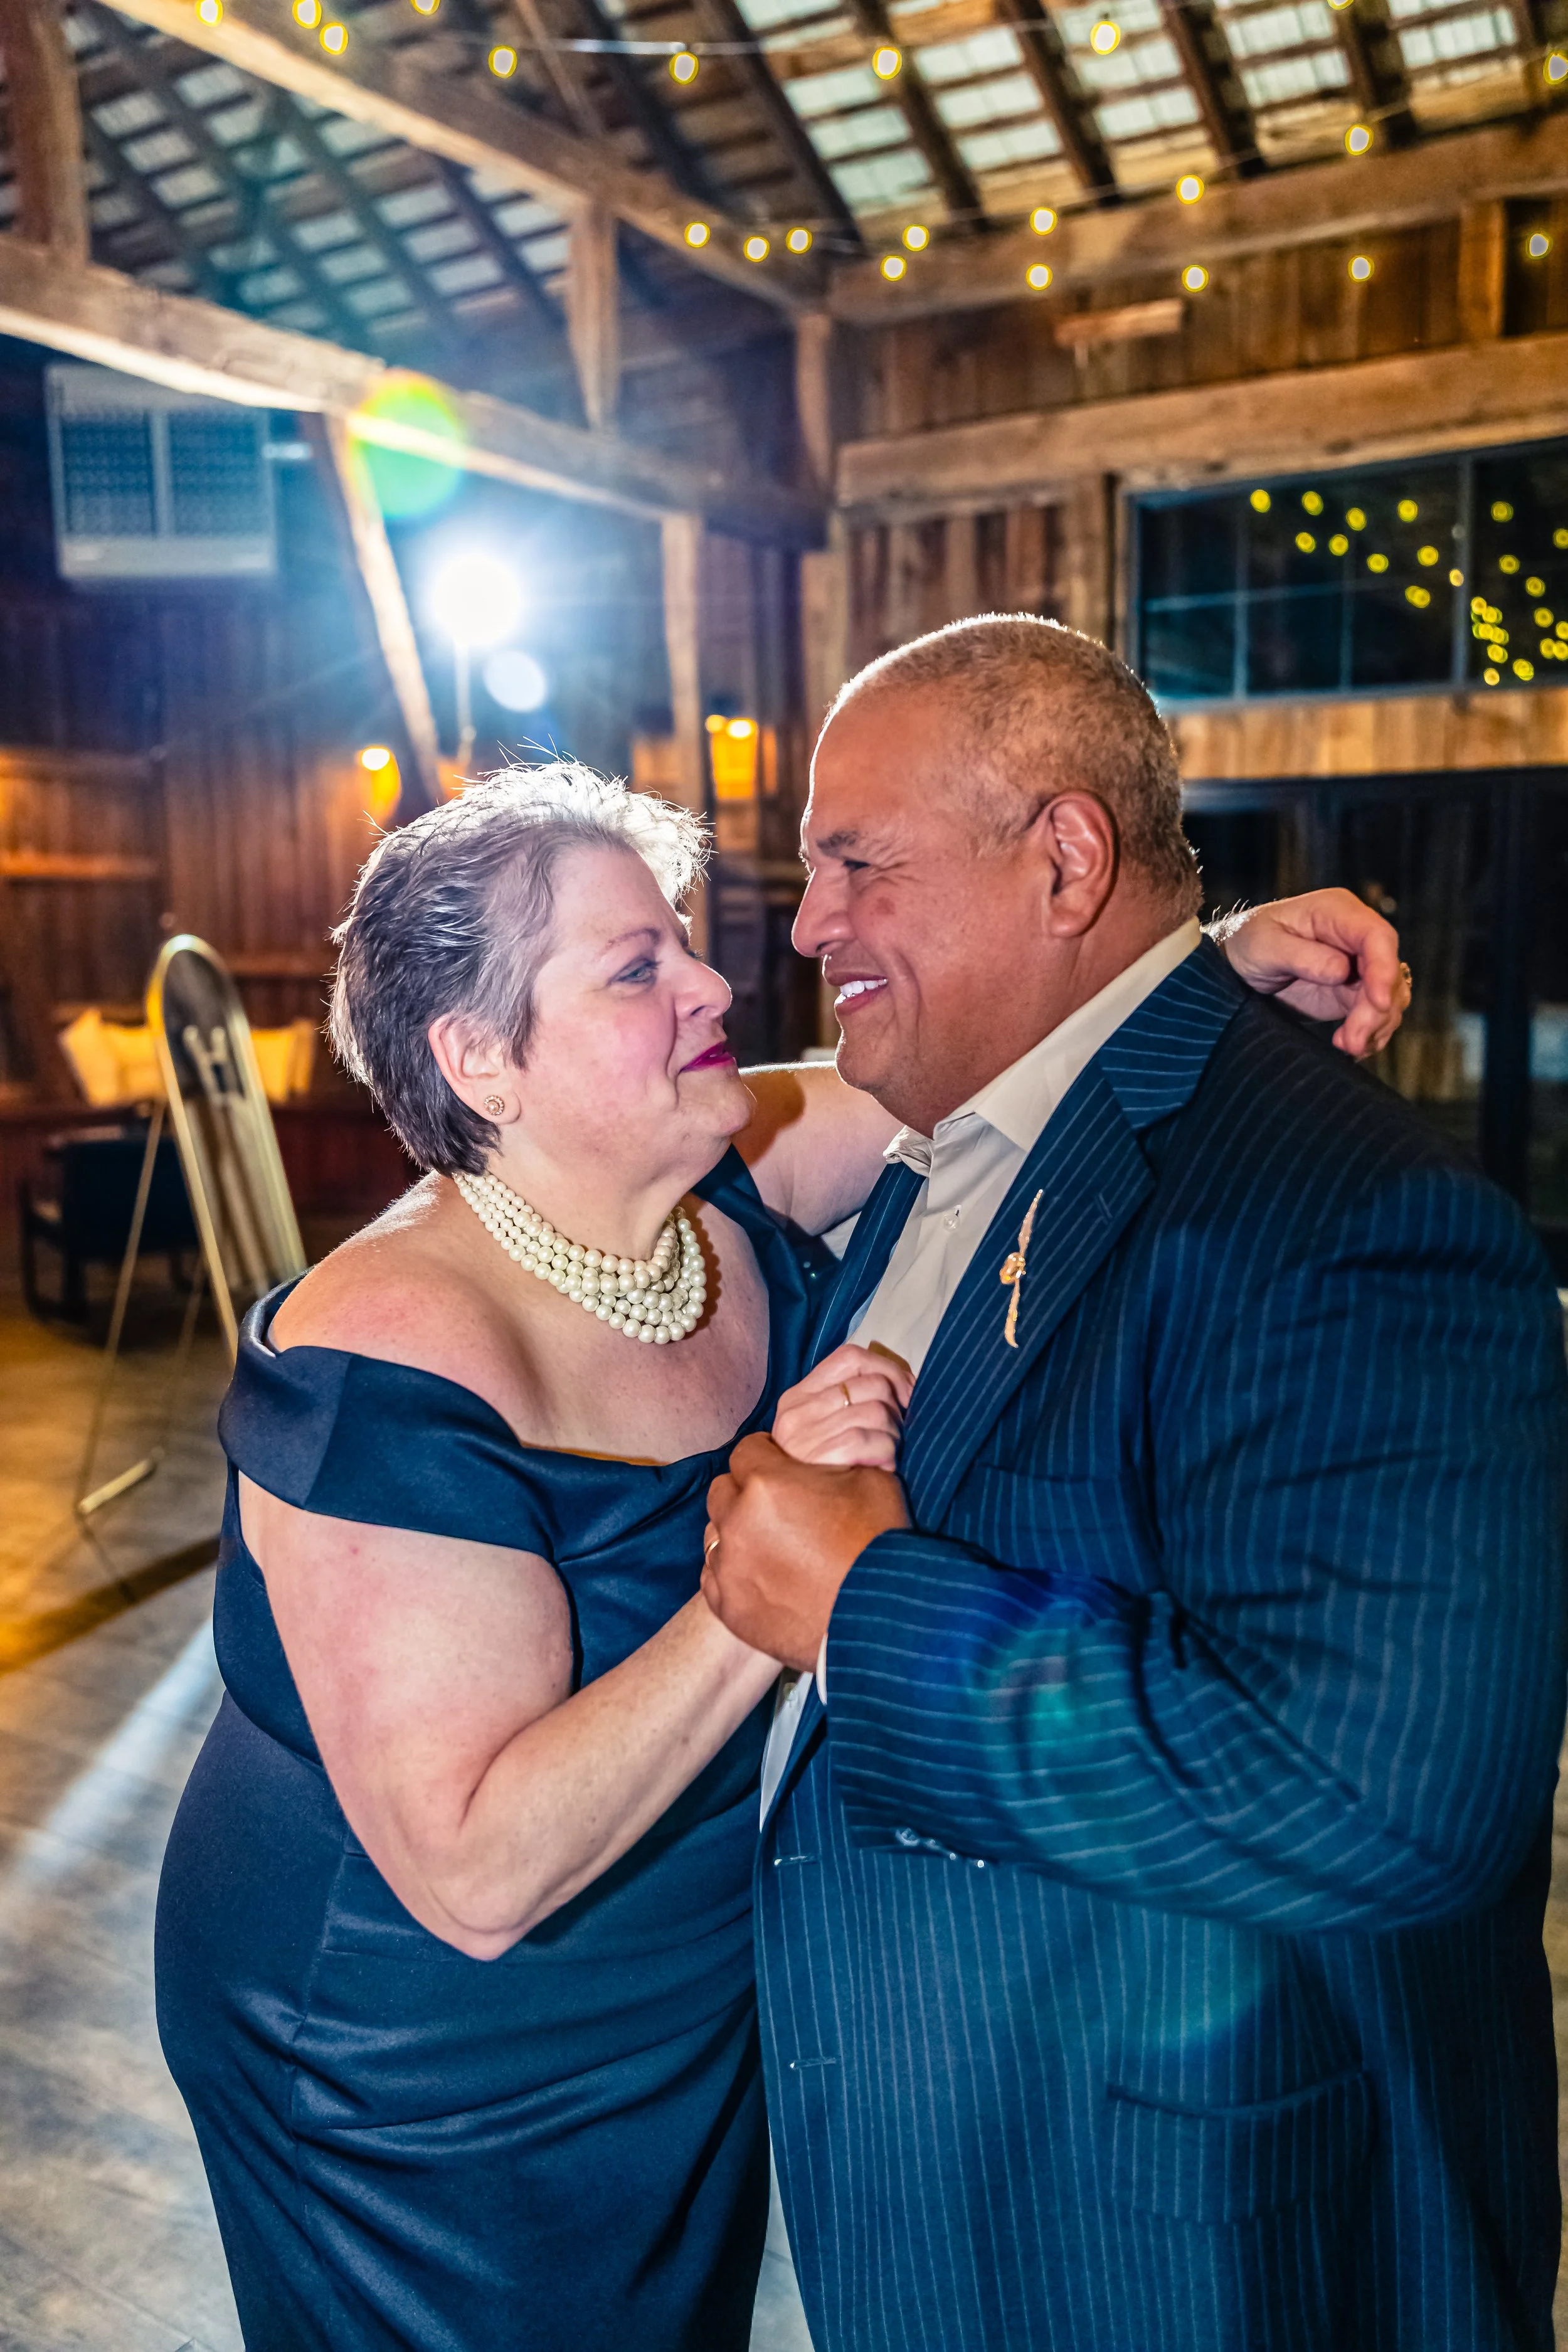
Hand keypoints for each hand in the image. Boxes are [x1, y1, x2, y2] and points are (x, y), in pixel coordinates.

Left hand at [702, 1433, 908, 1670]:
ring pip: (715, 1534)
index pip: (748, 1450)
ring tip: (770, 1545)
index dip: (769, 1454)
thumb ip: (832, 1460)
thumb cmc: (881, 1545)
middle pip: (723, 1491)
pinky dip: (733, 1572)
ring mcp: (728, 1568)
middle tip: (779, 1506)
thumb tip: (822, 1458)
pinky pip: (714, 1577)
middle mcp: (736, 1522)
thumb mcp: (871, 1480)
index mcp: (766, 1484)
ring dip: (737, 1532)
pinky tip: (762, 1576)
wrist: (882, 1619)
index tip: (784, 1465)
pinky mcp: (729, 1608)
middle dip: (747, 1492)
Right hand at [772, 1343, 914, 1471]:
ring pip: (877, 1411)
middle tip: (897, 1435)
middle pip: (872, 1384)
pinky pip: (871, 1439)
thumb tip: (906, 1383)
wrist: (801, 1527)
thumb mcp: (827, 1431)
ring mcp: (804, 1435)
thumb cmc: (826, 1477)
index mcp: (798, 1397)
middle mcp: (796, 1411)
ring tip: (887, 1455)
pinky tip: (882, 1470)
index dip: (888, 1369)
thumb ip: (851, 1402)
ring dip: (894, 1436)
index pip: (850, 1358)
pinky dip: (886, 1454)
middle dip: (897, 1410)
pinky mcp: (818, 1458)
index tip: (906, 1393)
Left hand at [1216, 889, 1411, 1057]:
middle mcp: (1355, 936)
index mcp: (1337, 912)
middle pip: (1388, 972)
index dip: (1384, 968)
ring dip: (1375, 1026)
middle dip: (1376, 1010)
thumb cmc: (1249, 943)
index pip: (1376, 936)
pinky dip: (1371, 1033)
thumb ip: (1301, 956)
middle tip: (1351, 1041)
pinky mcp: (1352, 992)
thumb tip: (1341, 971)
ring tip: (1347, 1047)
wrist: (1238, 965)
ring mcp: (1357, 966)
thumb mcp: (1264, 946)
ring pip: (1389, 996)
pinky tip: (1350, 1047)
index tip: (1377, 1002)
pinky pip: (1376, 1014)